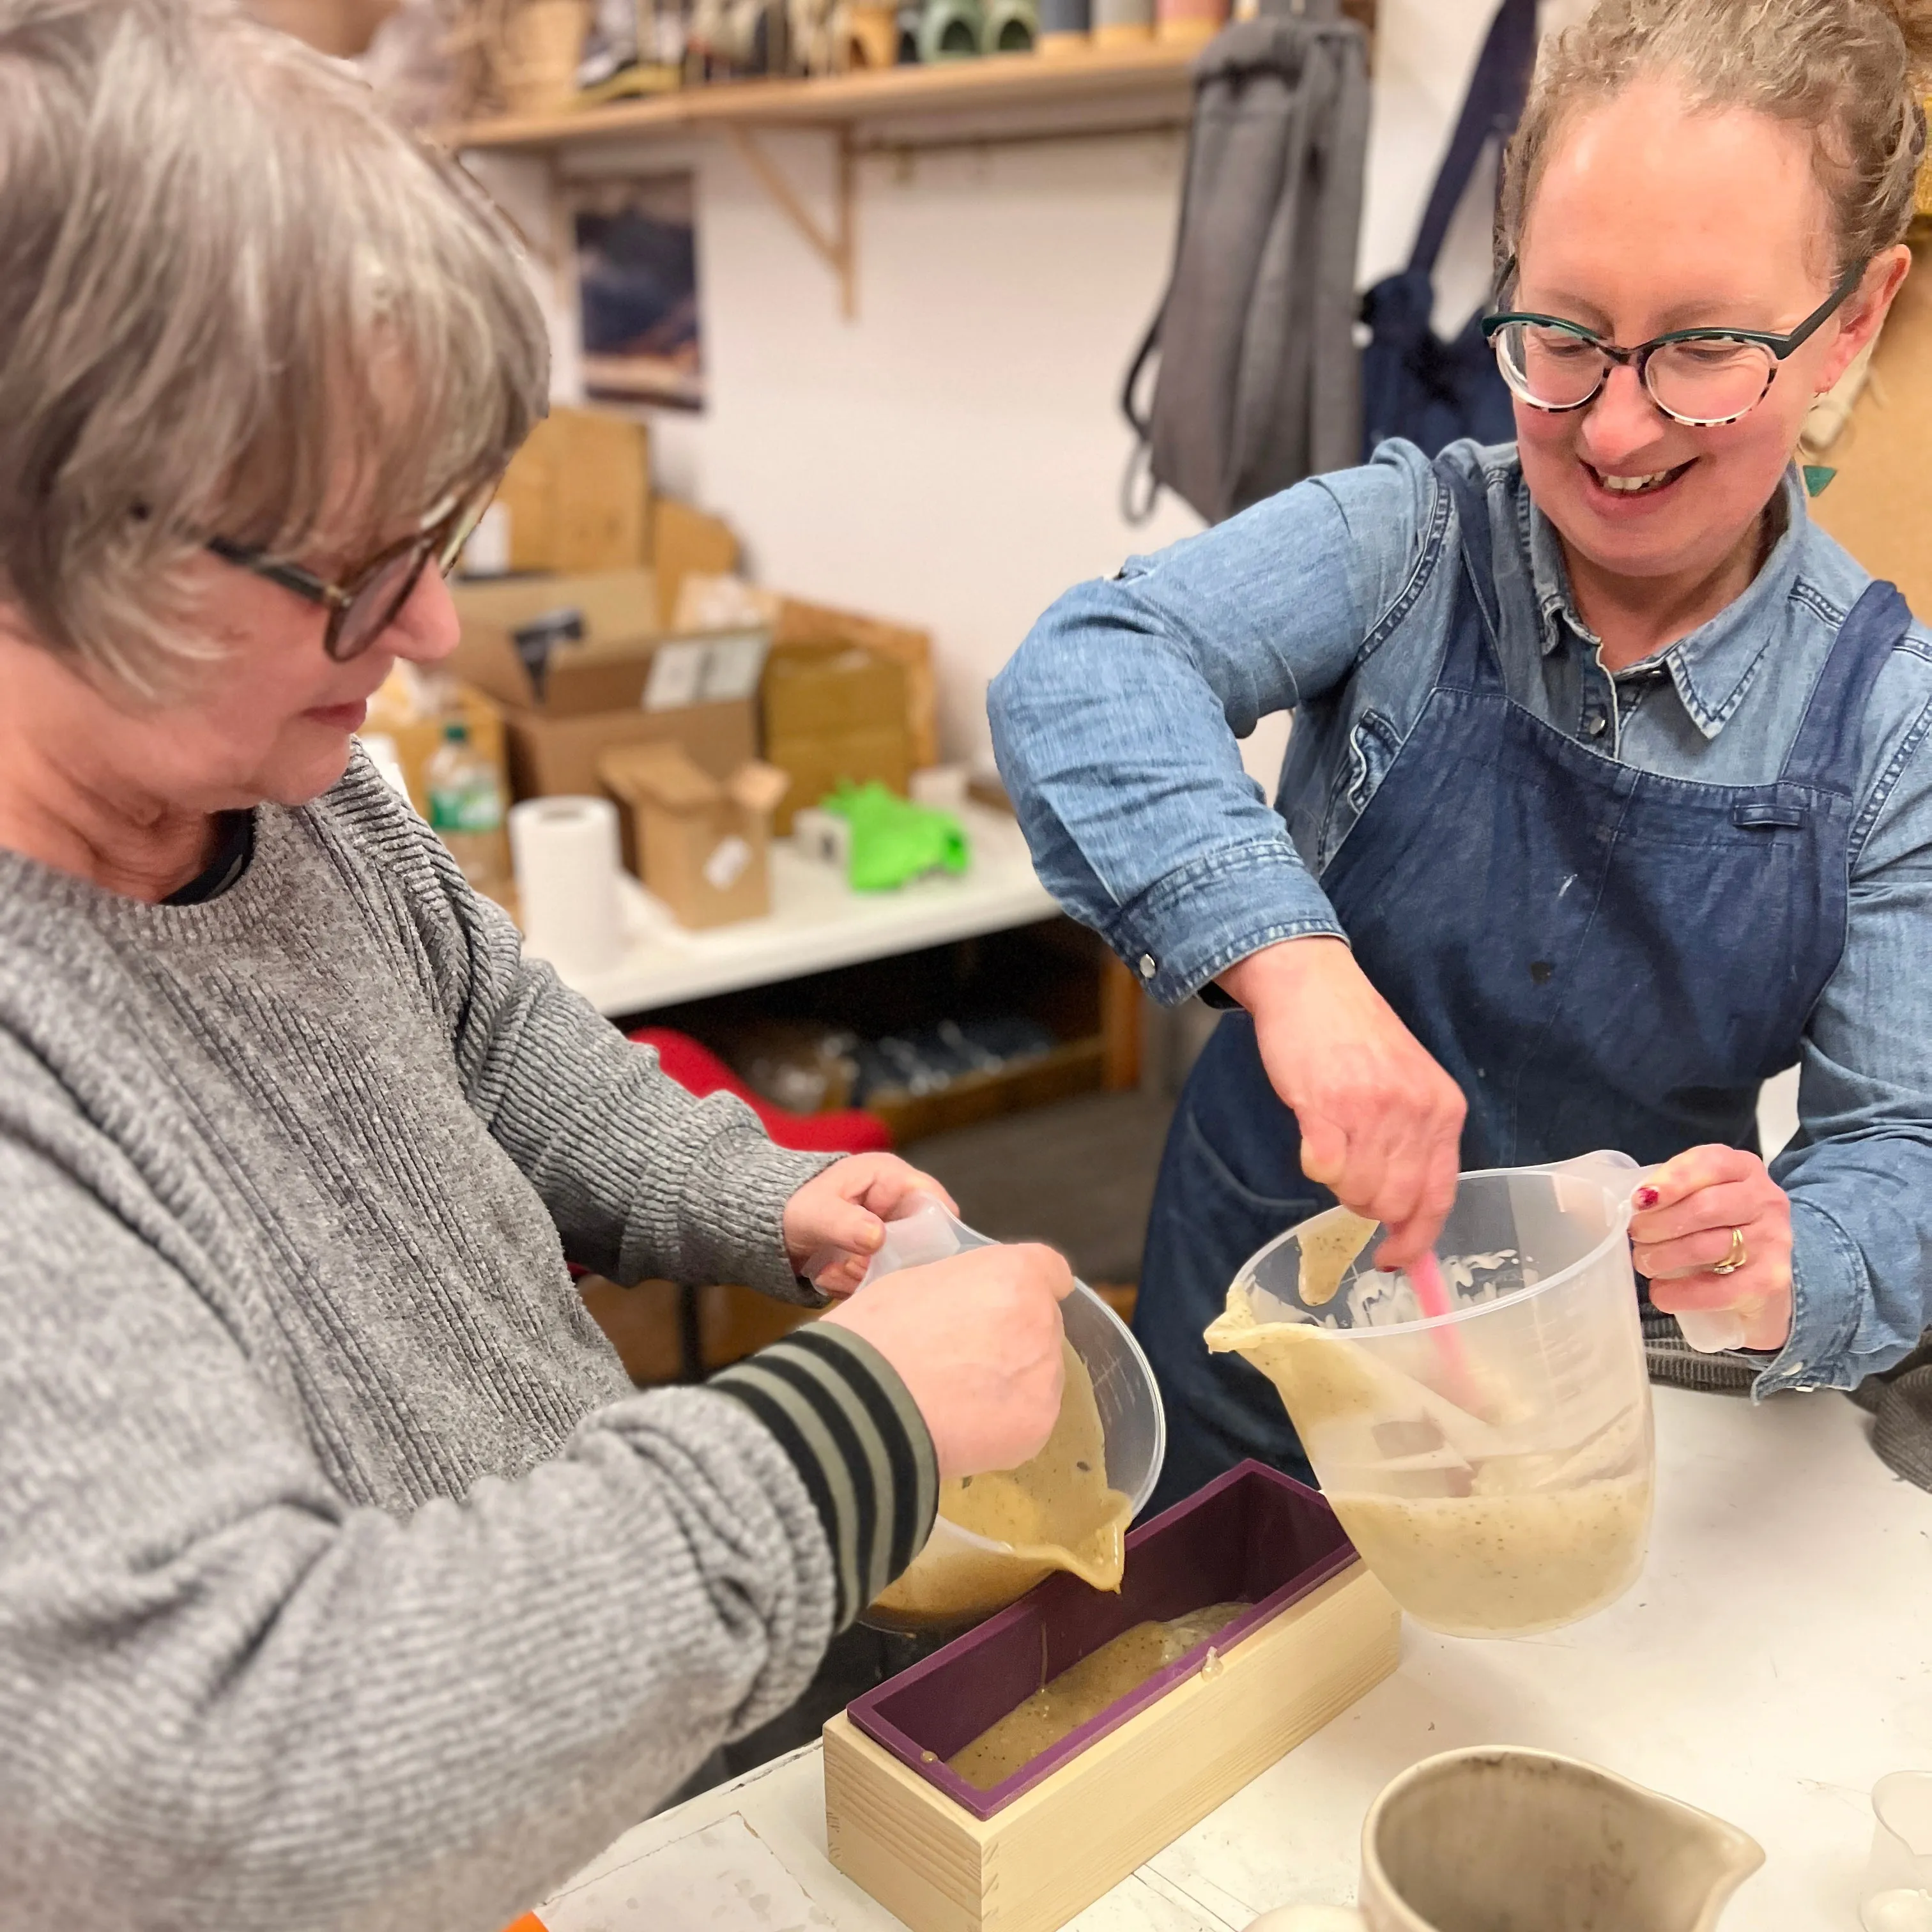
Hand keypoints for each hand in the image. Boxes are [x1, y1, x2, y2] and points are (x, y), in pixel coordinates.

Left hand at [782, 1155, 957, 1294]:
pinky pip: (881, 1280)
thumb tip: (879, 1237)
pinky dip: (856, 1285)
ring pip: (901, 1268)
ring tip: (831, 1271)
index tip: (903, 1259)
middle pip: (922, 1244)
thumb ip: (844, 1224)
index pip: (936, 1203)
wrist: (768, 1228)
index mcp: (890, 1178)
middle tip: (851, 1269)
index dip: (931, 1233)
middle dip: (888, 1265)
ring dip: (865, 1278)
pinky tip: (829, 1277)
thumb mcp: (815, 1213)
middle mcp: (897, 1205)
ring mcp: (889, 1233)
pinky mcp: (878, 1257)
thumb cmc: (791, 1207)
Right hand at [822, 1243, 1073, 1477]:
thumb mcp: (918, 1281)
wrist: (865, 1401)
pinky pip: (1029, 1418)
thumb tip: (967, 1306)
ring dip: (1011, 1381)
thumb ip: (963, 1289)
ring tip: (957, 1400)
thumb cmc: (878, 1333)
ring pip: (1038, 1374)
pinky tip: (963, 1426)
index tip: (1012, 1301)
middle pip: (1042, 1324)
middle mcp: (1041, 1319)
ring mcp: (1044, 1375)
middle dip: (1013, 1337)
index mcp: (1014, 1274)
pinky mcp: (1038, 1425)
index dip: (1031, 1285)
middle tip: (964, 1359)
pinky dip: (1004, 1423)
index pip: (1051, 1270)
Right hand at [1220, 937, 1465, 1269]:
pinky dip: (1314, 1165)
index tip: (1397, 1260)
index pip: (1440, 1197)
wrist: (1312, 983)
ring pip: (1357, 1192)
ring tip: (1331, 1144)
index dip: (1417, 1240)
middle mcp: (1415, 1112)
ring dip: (1338, 1183)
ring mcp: (1371, 1110)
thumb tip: (1404, 1208)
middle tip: (1348, 1175)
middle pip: (1395, 1203)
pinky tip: (1313, 1138)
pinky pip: (1323, 1170)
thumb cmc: (1356, 1034)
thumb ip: (1415, 1139)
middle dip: (1366, 1206)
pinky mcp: (1326, 1106)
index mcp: (1444, 1109)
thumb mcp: (1409, 1082)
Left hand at [1629, 1144, 1793, 1350]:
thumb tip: (1635, 1201)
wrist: (1761, 1282)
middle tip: (1636, 1235)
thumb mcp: (1699, 1198)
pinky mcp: (1770, 1281)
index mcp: (1744, 1169)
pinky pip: (1718, 1289)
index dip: (1672, 1180)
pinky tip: (1661, 1293)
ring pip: (1706, 1246)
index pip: (1710, 1163)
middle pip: (1706, 1206)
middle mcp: (1766, 1200)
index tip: (1639, 1200)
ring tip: (1644, 1262)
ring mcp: (1773, 1241)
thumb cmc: (1716, 1230)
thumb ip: (1673, 1192)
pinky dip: (1680, 1293)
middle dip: (1659, 1223)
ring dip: (1663, 1256)